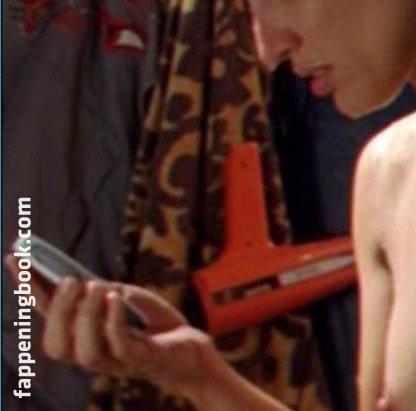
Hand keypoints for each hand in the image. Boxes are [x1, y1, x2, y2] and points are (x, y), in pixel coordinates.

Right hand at [4, 256, 220, 397]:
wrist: (193, 348)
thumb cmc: (156, 324)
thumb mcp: (128, 298)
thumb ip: (106, 290)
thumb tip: (85, 283)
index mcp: (82, 335)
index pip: (47, 316)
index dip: (29, 291)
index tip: (15, 259)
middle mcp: (91, 352)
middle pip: (56, 345)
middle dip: (57, 311)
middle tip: (71, 280)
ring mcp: (115, 361)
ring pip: (83, 351)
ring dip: (84, 316)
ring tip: (95, 286)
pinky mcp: (141, 360)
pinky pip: (119, 346)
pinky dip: (112, 321)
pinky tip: (116, 299)